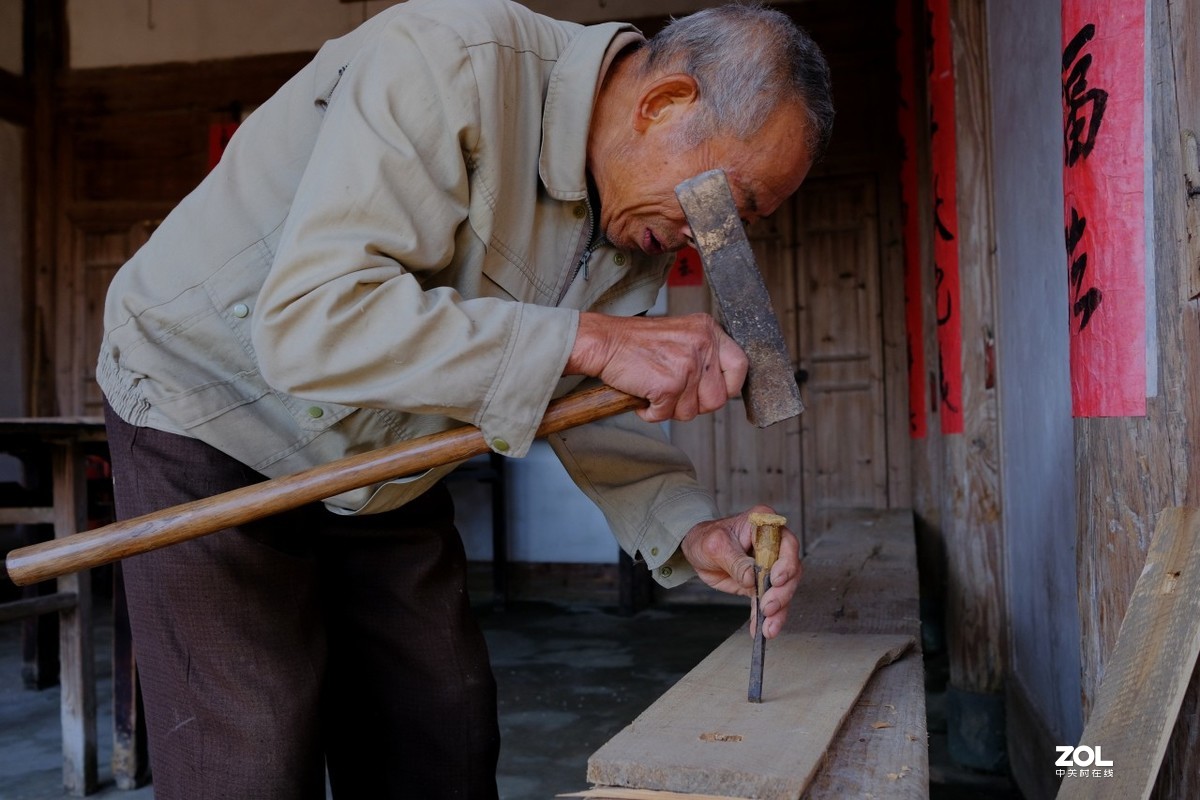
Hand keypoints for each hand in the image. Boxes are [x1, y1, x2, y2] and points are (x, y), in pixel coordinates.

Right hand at [565, 311, 747, 422]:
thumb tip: (722, 387)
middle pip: (717, 398)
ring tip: (655, 388)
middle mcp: (702, 344)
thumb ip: (704, 354)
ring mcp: (687, 365)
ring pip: (692, 412)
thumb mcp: (681, 336)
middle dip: (695, 404)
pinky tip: (643, 395)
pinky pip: (666, 416)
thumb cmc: (636, 343)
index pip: (741, 365)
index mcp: (708, 330)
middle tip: (673, 393)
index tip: (712, 391)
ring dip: (671, 409)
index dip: (728, 386)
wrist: (604, 342)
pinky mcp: (669, 385)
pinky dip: (651, 412)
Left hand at [678, 506, 800, 638]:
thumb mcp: (715, 545)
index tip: (777, 579)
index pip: (786, 543)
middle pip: (790, 569)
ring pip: (784, 590)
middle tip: (769, 607)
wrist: (697, 551)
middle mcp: (773, 544)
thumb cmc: (706, 538)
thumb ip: (735, 561)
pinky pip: (769, 602)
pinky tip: (761, 630)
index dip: (786, 563)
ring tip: (768, 628)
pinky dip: (765, 618)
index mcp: (764, 524)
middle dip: (782, 592)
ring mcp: (770, 566)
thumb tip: (752, 578)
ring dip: (778, 611)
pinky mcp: (763, 584)